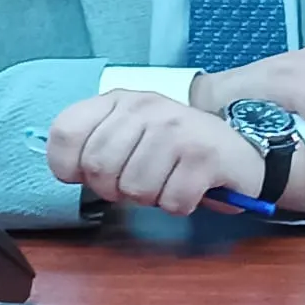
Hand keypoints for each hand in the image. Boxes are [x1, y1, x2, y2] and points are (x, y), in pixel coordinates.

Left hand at [46, 89, 268, 215]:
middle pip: (97, 168)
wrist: (240, 148)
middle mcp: (145, 107)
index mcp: (120, 100)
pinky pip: (171, 202)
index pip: (64, 132)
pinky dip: (181, 204)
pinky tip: (190, 186)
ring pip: (134, 189)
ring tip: (167, 180)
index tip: (86, 174)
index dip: (67, 166)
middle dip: (114, 189)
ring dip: (151, 198)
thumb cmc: (176, 148)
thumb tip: (68, 170)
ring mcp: (175, 129)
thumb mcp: (132, 133)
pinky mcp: (202, 156)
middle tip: (139, 181)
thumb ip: (95, 143)